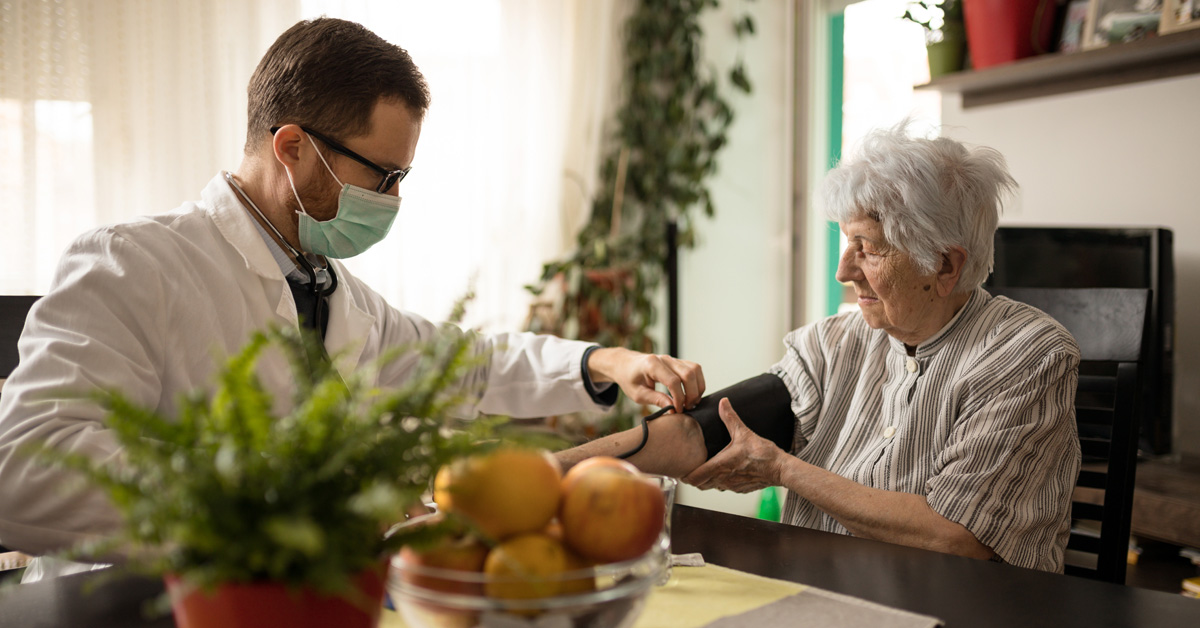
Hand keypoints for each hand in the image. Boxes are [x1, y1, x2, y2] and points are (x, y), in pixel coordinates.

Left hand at [586, 347, 704, 412]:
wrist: (626, 365)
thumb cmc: (629, 379)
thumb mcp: (638, 394)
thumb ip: (656, 400)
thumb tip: (673, 409)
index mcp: (652, 365)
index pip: (673, 381)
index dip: (679, 398)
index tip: (677, 410)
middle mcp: (665, 359)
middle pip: (688, 374)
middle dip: (691, 394)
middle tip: (687, 408)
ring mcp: (672, 358)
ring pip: (695, 370)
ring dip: (697, 388)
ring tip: (691, 402)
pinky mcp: (678, 362)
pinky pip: (694, 369)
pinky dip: (697, 382)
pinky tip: (691, 394)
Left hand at [683, 398, 786, 492]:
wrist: (780, 468)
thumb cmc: (762, 453)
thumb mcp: (743, 432)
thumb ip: (730, 418)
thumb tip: (723, 402)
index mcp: (720, 466)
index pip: (694, 478)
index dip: (685, 476)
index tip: (681, 469)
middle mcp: (723, 479)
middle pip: (700, 485)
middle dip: (695, 478)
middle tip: (692, 467)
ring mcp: (732, 486)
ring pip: (713, 487)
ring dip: (708, 480)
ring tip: (707, 468)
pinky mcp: (741, 489)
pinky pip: (726, 487)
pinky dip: (722, 482)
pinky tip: (726, 472)